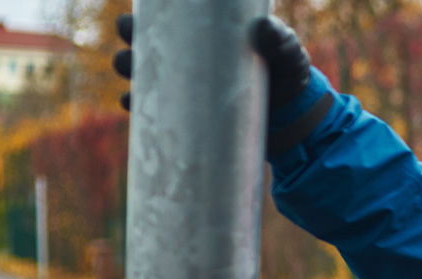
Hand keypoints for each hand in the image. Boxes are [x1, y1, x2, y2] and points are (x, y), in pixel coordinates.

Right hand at [112, 14, 313, 110]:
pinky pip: (150, 111)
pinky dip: (136, 106)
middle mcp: (185, 57)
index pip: (162, 20)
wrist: (293, 117)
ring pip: (140, 75)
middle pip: (142, 44)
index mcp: (202, 33)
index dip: (140, 19)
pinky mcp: (186, 115)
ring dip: (128, 72)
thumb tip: (267, 29)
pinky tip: (132, 103)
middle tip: (135, 49)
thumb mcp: (288, 53)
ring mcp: (183, 87)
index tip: (134, 22)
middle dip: (130, 43)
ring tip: (132, 75)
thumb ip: (281, 40)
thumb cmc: (286, 73)